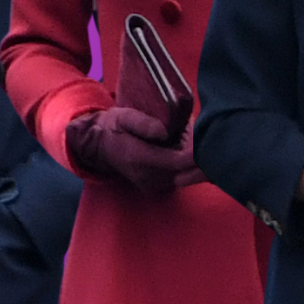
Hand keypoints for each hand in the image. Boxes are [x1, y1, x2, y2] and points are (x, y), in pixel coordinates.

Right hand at [65, 107, 203, 192]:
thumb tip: (163, 131)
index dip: (195, 150)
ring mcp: (152, 185)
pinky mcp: (155, 187)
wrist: (99, 146)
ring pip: (184, 175)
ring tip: (186, 137)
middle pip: (186, 171)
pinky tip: (180, 147)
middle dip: (196, 153)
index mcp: (139, 158)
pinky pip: (178, 177)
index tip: (204, 135)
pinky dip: (183, 164)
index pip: (178, 161)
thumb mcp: (124, 116)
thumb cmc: (114, 127)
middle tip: (198, 132)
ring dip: (191, 159)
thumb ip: (143, 123)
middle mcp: (147, 177)